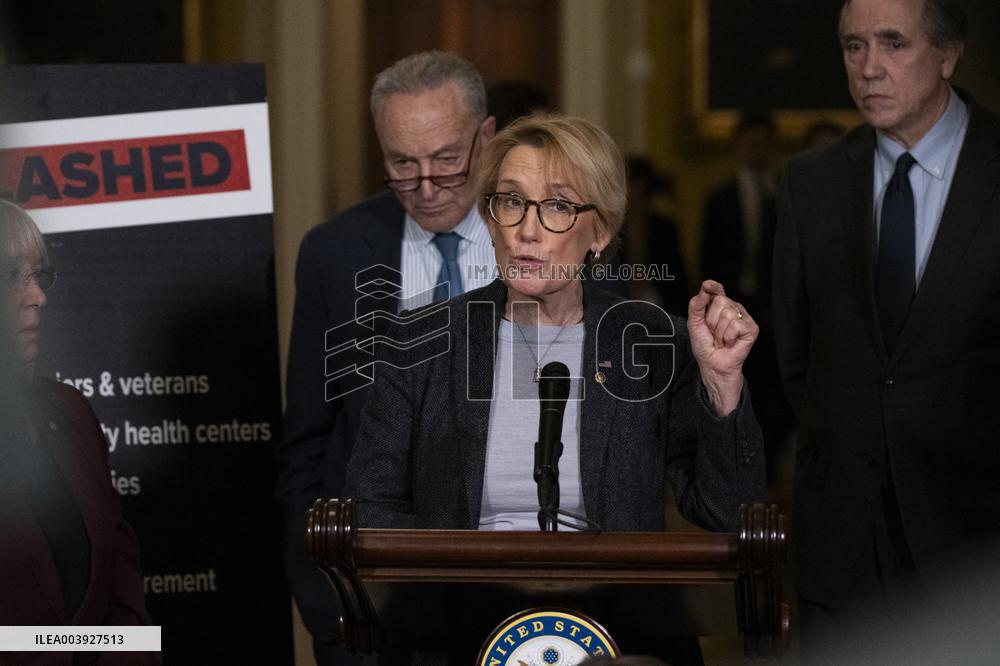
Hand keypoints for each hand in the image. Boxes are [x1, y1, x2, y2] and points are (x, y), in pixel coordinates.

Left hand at [687, 280, 758, 415]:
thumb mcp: (694, 323)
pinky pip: (735, 324)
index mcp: (720, 307)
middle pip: (720, 300)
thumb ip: (696, 305)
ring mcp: (743, 318)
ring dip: (719, 331)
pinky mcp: (751, 328)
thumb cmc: (705, 346)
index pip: (718, 290)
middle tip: (713, 333)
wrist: (712, 365)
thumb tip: (704, 289)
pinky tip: (730, 343)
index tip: (707, 285)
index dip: (713, 286)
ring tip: (721, 340)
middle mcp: (733, 309)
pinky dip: (728, 337)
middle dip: (711, 320)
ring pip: (728, 313)